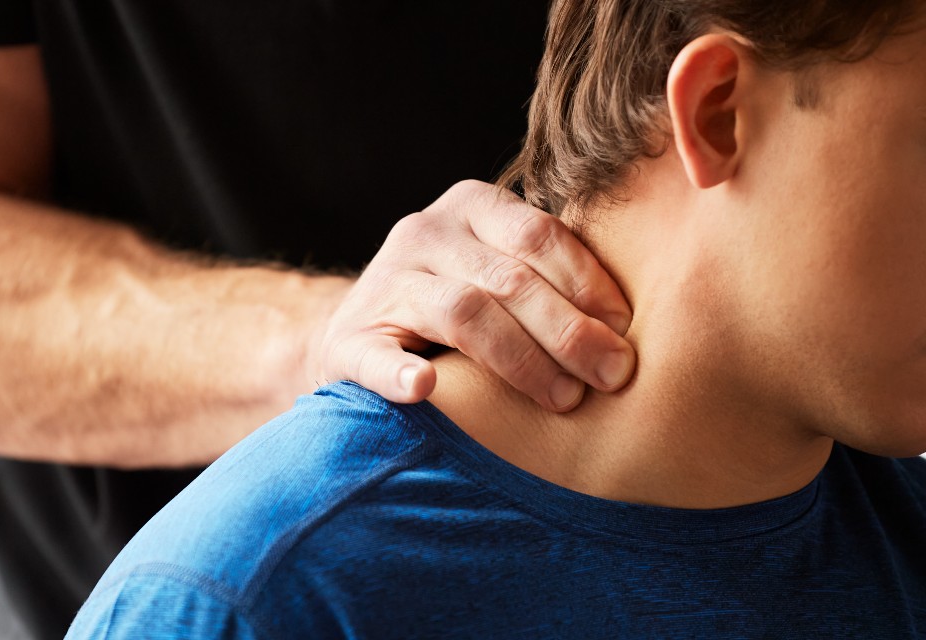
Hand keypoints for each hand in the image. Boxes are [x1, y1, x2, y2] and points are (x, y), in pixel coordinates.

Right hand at [317, 180, 634, 410]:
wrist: (356, 333)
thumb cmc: (452, 305)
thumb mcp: (495, 268)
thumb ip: (546, 274)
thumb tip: (631, 321)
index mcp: (468, 206)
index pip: (540, 236)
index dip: (589, 283)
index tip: (626, 330)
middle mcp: (423, 233)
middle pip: (510, 279)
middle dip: (570, 331)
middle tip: (612, 376)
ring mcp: (383, 286)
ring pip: (464, 312)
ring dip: (521, 360)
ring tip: (564, 399)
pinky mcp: (349, 342)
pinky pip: (377, 357)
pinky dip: (400, 374)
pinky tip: (424, 387)